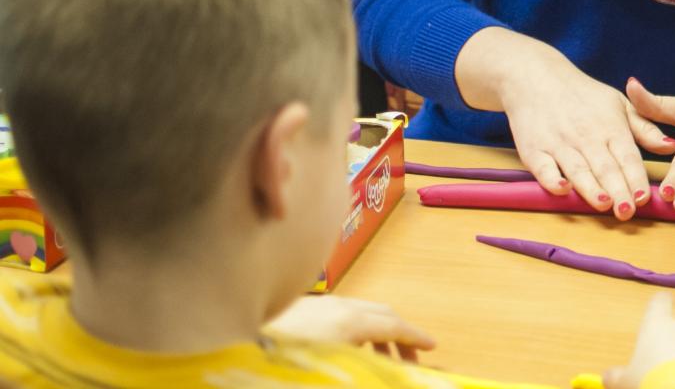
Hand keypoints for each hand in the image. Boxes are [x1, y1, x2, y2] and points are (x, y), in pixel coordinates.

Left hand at [265, 295, 435, 360]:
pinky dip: (358, 327)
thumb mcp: (331, 370)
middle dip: (400, 334)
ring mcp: (321, 304)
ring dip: (378, 332)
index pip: (394, 326)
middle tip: (409, 359)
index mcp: (350, 323)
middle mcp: (340, 306)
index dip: (415, 338)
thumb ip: (358, 371)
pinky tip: (347, 348)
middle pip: (383, 313)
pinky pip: (343, 312)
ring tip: (378, 358)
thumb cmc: (286, 359)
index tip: (432, 346)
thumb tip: (379, 375)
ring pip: (362, 311)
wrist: (237, 345)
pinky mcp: (303, 308)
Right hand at [457, 27, 674, 220]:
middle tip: (628, 212)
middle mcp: (586, 136)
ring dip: (590, 188)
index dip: (636, 177)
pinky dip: (551, 179)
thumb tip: (673, 147)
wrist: (537, 78)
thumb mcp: (619, 105)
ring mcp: (559, 144)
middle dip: (617, 190)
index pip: (627, 156)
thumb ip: (645, 129)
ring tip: (604, 204)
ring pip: (578, 169)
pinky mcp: (534, 150)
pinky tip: (562, 189)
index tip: (644, 198)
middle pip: (605, 167)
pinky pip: (543, 168)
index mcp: (610, 127)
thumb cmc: (584, 96)